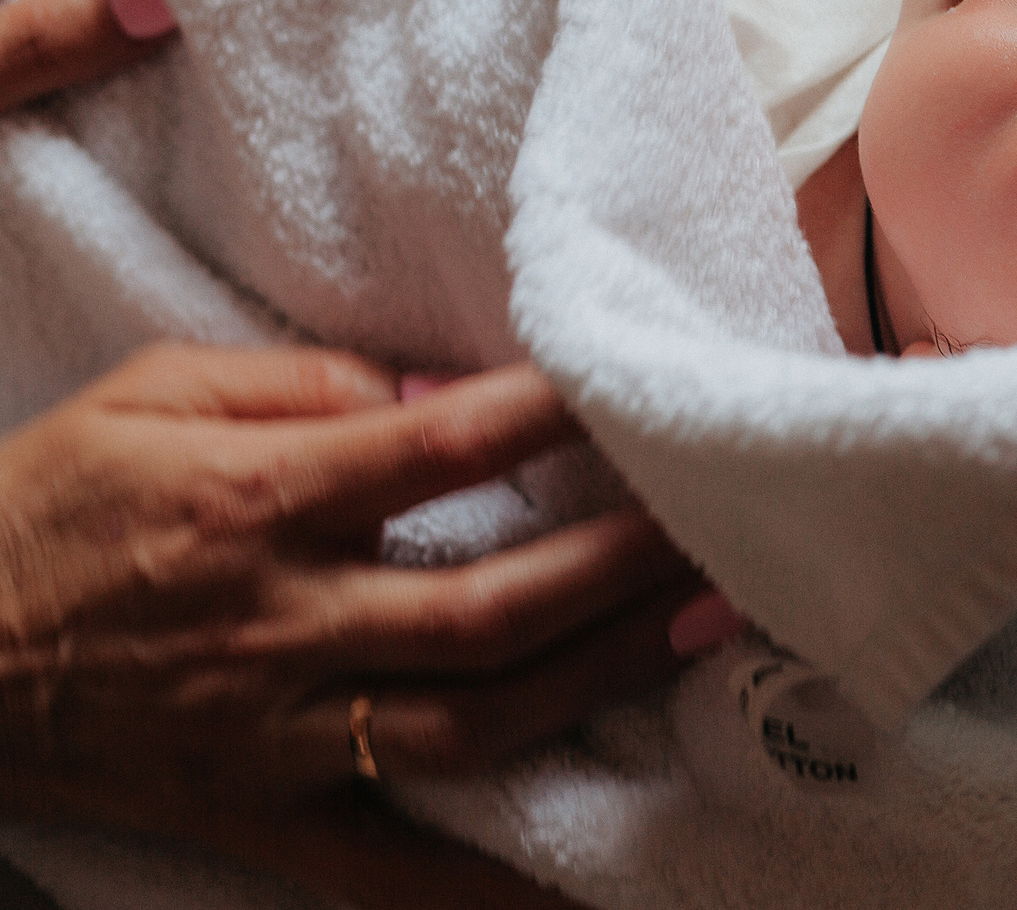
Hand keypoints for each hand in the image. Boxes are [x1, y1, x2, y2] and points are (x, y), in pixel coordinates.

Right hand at [0, 345, 715, 896]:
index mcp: (255, 503)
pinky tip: (578, 899)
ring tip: (703, 629)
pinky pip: (382, 870)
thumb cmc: (46, 501)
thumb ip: (301, 382)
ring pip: (468, 721)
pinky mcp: (256, 812)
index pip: (441, 451)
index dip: (554, 416)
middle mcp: (278, 624)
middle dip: (622, 567)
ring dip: (597, 679)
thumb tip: (438, 392)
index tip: (646, 388)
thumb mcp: (148, 392)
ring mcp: (273, 731)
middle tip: (725, 527)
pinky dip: (480, 893)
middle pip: (487, 607)